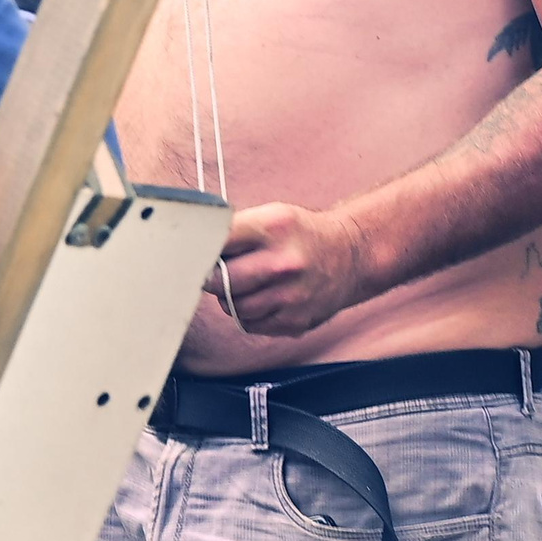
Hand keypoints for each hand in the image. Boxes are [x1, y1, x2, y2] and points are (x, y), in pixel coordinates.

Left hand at [208, 201, 377, 337]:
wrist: (351, 255)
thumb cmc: (300, 234)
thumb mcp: (269, 216)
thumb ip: (232, 232)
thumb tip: (190, 251)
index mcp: (272, 228)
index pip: (214, 242)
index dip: (198, 250)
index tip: (191, 254)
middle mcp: (283, 263)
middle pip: (219, 281)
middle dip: (212, 277)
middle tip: (219, 271)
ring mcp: (291, 296)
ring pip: (233, 306)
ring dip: (231, 297)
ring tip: (246, 283)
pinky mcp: (296, 322)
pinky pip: (251, 324)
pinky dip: (249, 313)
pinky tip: (264, 297)